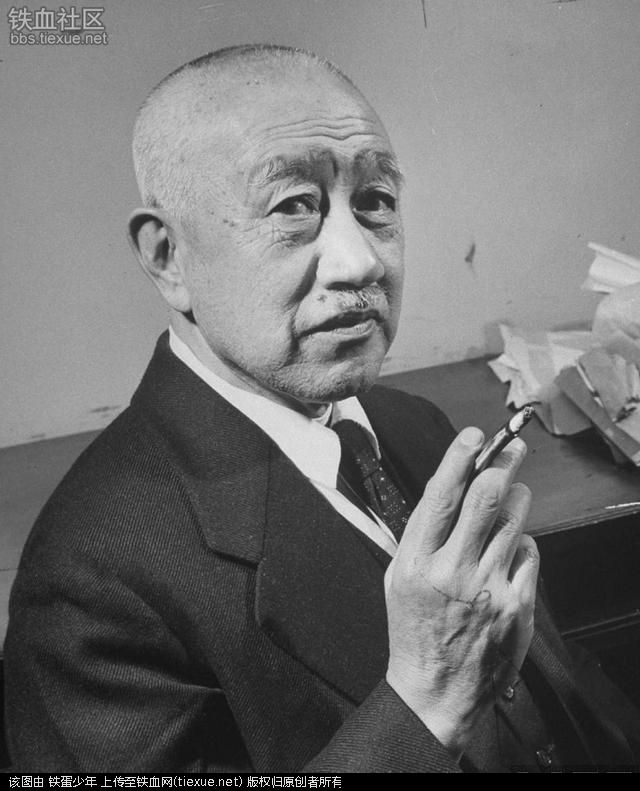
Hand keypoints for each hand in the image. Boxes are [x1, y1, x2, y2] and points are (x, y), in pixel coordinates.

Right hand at [384, 426, 539, 755]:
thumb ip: (421, 536)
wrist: (436, 690)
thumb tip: (450, 489)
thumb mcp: (398, 578)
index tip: (474, 435)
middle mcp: (452, 572)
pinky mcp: (517, 606)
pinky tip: (511, 545)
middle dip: (503, 461)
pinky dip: (523, 539)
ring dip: (516, 494)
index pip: (441, 496)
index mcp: (416, 562)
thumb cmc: (414, 630)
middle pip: (486, 499)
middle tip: (512, 445)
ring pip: (515, 519)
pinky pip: (529, 552)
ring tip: (513, 487)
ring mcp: (489, 589)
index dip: (459, 458)